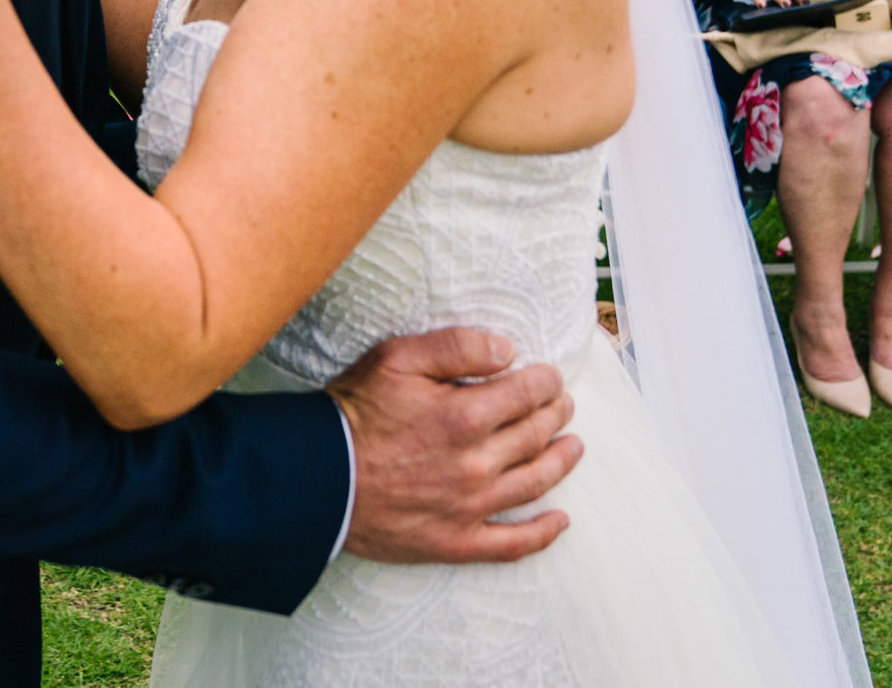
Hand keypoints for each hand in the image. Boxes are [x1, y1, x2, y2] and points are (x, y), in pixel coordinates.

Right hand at [331, 328, 579, 563]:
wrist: (317, 477)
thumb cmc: (353, 412)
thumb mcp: (397, 358)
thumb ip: (456, 346)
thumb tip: (508, 349)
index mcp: (466, 415)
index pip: (527, 393)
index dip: (545, 381)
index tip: (550, 376)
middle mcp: (477, 463)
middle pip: (535, 435)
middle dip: (555, 414)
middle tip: (563, 405)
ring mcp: (470, 507)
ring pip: (534, 483)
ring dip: (560, 462)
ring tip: (574, 447)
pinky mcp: (455, 541)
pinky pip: (511, 544)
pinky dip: (542, 534)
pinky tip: (560, 522)